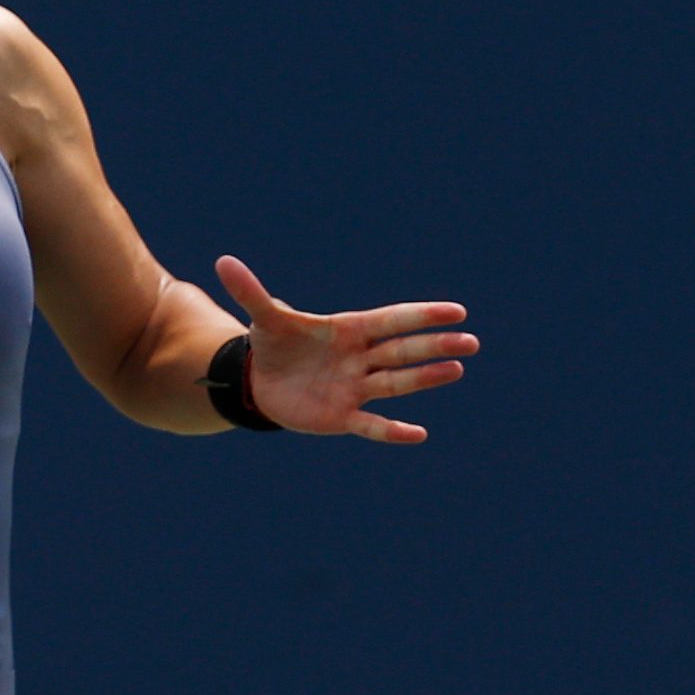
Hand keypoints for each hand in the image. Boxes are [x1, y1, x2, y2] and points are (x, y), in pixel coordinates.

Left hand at [215, 255, 477, 443]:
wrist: (260, 383)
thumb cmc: (275, 345)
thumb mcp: (263, 319)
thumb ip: (251, 292)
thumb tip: (224, 260)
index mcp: (349, 330)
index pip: (391, 321)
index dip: (421, 316)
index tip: (457, 312)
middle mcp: (360, 359)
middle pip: (403, 351)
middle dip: (434, 346)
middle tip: (470, 342)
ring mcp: (355, 388)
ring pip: (395, 382)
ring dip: (425, 378)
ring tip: (456, 369)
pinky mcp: (343, 416)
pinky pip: (373, 425)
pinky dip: (394, 431)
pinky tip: (418, 434)